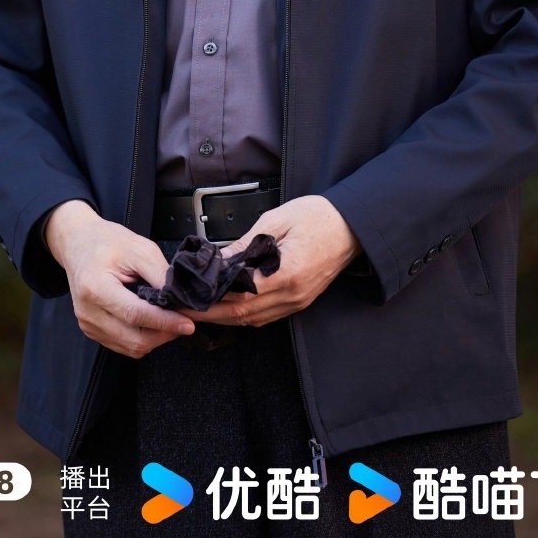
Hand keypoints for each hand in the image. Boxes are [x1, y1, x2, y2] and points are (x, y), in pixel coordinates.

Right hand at [43, 200, 195, 357]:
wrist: (79, 243)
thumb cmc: (106, 242)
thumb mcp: (139, 248)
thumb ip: (160, 274)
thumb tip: (180, 297)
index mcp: (96, 288)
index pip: (135, 315)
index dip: (165, 322)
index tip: (187, 324)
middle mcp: (88, 311)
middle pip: (133, 339)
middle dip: (163, 334)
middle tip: (183, 322)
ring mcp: (87, 324)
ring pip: (129, 347)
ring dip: (154, 339)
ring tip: (168, 321)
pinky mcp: (91, 330)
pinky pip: (122, 345)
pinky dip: (141, 339)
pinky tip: (151, 323)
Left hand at [174, 195, 362, 327]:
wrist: (351, 226)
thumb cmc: (318, 217)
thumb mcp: (276, 220)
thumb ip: (246, 243)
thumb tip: (219, 259)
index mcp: (286, 273)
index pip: (240, 296)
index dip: (211, 301)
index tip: (189, 298)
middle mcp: (292, 294)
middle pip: (244, 315)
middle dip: (212, 314)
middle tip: (186, 308)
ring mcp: (299, 301)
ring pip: (256, 320)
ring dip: (227, 317)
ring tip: (203, 309)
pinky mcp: (302, 300)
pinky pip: (269, 315)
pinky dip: (247, 314)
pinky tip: (232, 306)